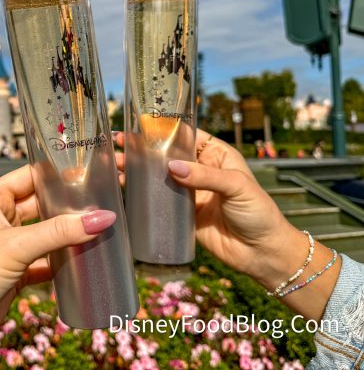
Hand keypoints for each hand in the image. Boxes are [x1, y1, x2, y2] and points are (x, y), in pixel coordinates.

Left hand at [0, 165, 115, 347]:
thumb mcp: (15, 247)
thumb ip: (59, 232)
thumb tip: (102, 218)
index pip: (31, 175)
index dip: (58, 174)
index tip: (91, 172)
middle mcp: (1, 218)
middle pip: (43, 204)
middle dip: (69, 205)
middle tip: (104, 202)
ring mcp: (9, 245)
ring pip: (47, 233)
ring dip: (69, 234)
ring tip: (103, 228)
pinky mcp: (17, 271)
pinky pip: (46, 259)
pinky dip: (63, 261)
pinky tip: (86, 260)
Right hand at [114, 130, 298, 287]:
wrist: (262, 254)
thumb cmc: (258, 213)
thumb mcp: (236, 187)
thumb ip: (205, 176)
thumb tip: (171, 168)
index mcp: (216, 155)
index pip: (186, 134)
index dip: (162, 128)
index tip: (138, 124)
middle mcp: (199, 170)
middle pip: (166, 154)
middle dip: (142, 147)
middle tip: (118, 142)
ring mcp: (188, 192)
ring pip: (157, 176)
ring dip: (136, 169)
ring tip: (115, 164)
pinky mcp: (180, 214)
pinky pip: (158, 201)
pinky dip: (141, 194)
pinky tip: (124, 187)